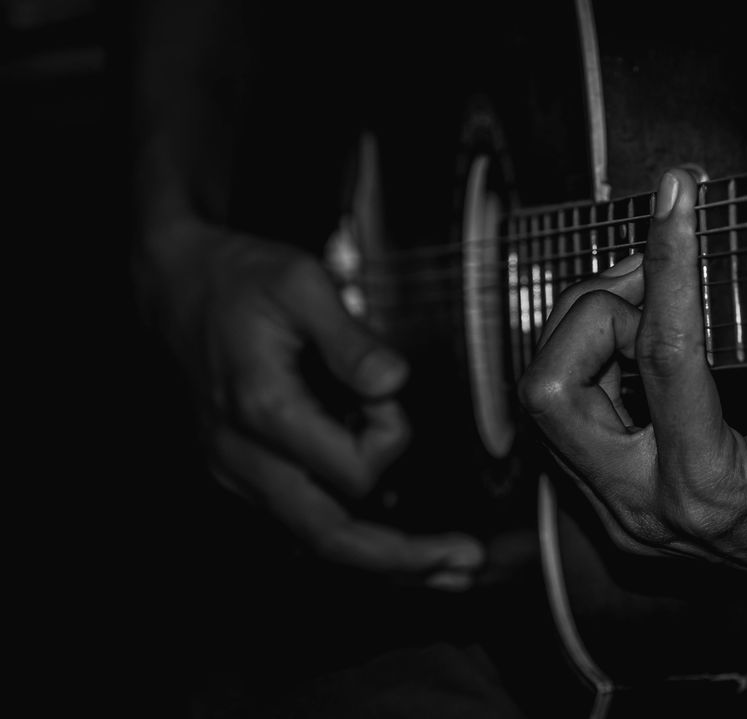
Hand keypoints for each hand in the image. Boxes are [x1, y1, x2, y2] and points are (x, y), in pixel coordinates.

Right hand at [139, 220, 483, 587]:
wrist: (173, 285)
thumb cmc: (239, 278)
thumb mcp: (300, 282)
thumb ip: (349, 337)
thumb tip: (391, 383)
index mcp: (263, 410)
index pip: (352, 467)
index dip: (390, 437)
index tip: (388, 393)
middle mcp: (244, 457)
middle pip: (329, 536)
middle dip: (403, 556)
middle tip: (467, 561)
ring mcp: (236, 473)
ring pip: (312, 543)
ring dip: (381, 563)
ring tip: (445, 572)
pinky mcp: (240, 476)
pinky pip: (296, 527)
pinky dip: (349, 546)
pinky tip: (396, 553)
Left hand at [518, 169, 746, 626]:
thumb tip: (736, 253)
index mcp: (708, 491)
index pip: (663, 353)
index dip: (670, 258)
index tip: (678, 193)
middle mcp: (646, 511)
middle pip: (554, 387)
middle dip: (595, 310)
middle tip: (660, 268)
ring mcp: (628, 516)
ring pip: (553, 404)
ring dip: (591, 335)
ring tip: (661, 296)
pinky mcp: (626, 507)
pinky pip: (577, 423)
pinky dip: (600, 366)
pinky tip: (652, 338)